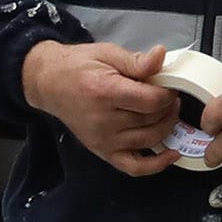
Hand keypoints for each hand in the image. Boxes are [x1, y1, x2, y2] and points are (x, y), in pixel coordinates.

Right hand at [21, 38, 178, 178]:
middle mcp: (104, 121)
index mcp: (105, 93)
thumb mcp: (108, 54)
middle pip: (152, 120)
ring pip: (149, 140)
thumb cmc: (78, 66)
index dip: (168, 94)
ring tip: (167, 112)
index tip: (170, 86)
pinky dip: (156, 165)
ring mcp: (103, 140)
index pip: (151, 101)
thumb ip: (137, 61)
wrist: (50, 84)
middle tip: (169, 95)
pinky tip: (171, 154)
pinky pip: (134, 167)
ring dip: (166, 127)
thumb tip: (161, 55)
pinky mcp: (103, 152)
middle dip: (168, 107)